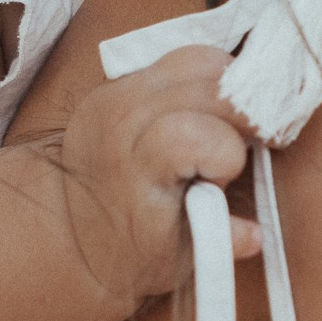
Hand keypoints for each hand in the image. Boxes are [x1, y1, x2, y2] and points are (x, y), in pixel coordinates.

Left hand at [56, 47, 260, 309]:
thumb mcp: (175, 261)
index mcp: (135, 170)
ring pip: (198, 60)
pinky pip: (178, 59)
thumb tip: (254, 234)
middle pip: (209, 89)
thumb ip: (216, 242)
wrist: (67, 225)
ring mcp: (116, 94)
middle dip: (245, 114)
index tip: (225, 179)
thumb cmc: (130, 249)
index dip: (226, 155)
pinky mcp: (117, 81)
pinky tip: (209, 108)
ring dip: (230, 86)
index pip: (195, 135)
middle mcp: (122, 123)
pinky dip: (206, 77)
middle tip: (254, 143)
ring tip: (235, 122)